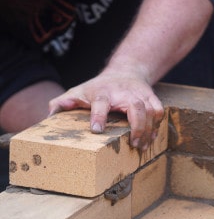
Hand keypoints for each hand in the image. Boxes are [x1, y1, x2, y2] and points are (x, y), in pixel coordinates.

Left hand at [48, 73, 163, 149]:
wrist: (124, 72)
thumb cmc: (98, 88)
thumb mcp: (78, 91)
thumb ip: (62, 103)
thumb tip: (49, 116)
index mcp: (103, 92)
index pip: (101, 102)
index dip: (99, 116)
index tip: (97, 130)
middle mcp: (124, 93)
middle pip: (136, 107)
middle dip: (137, 127)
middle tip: (134, 144)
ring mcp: (140, 94)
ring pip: (151, 110)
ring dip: (149, 130)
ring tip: (143, 146)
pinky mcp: (151, 97)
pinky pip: (159, 111)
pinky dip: (157, 125)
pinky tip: (151, 137)